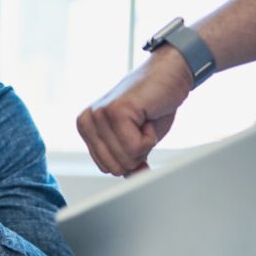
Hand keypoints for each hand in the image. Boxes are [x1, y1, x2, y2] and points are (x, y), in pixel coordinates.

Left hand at [76, 50, 193, 175]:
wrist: (170, 75)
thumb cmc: (153, 106)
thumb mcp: (137, 141)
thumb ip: (128, 162)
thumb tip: (134, 180)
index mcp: (85, 127)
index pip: (106, 167)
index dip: (130, 157)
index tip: (136, 132)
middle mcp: (87, 120)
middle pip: (114, 167)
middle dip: (137, 153)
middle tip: (142, 126)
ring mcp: (99, 115)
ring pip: (125, 158)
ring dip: (145, 143)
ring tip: (144, 119)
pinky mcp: (116, 111)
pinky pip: (135, 147)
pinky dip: (150, 137)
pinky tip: (148, 116)